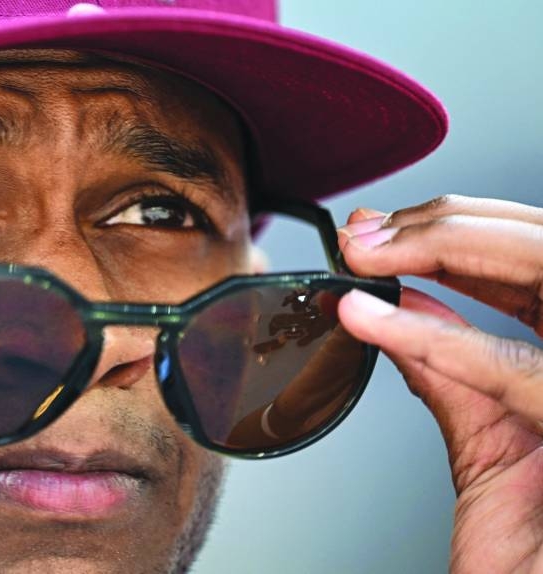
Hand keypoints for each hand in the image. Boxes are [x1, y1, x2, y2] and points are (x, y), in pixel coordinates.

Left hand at [335, 195, 542, 572]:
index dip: (470, 233)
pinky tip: (371, 320)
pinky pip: (513, 373)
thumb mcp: (489, 438)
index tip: (395, 227)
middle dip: (451, 228)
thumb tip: (399, 306)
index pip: (534, 269)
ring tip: (370, 254)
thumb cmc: (527, 545)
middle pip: (542, 255)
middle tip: (370, 232)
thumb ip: (452, 370)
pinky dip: (437, 342)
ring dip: (447, 252)